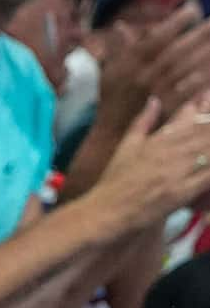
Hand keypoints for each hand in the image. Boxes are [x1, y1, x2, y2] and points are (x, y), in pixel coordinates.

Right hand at [88, 93, 209, 226]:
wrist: (108, 210)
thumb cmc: (115, 179)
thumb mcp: (126, 146)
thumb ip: (142, 122)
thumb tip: (154, 100)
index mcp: (157, 139)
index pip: (187, 118)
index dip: (202, 107)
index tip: (208, 97)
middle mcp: (170, 152)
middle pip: (203, 132)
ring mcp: (178, 172)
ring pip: (208, 151)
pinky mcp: (184, 192)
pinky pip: (207, 176)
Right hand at [98, 3, 209, 130]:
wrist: (113, 130)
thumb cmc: (112, 97)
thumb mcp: (110, 70)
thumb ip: (118, 47)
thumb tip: (122, 26)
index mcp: (130, 62)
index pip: (157, 36)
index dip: (176, 22)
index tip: (192, 10)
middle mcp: (144, 74)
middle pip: (177, 49)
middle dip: (198, 34)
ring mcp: (157, 91)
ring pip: (186, 67)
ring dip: (205, 52)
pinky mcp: (168, 106)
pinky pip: (189, 89)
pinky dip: (202, 79)